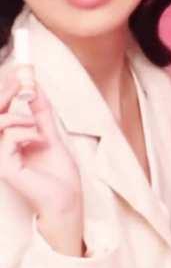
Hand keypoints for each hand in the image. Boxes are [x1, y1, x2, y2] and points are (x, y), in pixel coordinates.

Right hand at [0, 72, 83, 254]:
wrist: (66, 197)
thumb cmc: (58, 172)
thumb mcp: (50, 132)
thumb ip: (40, 111)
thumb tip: (34, 86)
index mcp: (8, 139)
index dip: (5, 88)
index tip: (20, 70)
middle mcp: (0, 147)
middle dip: (6, 92)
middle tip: (23, 81)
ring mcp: (0, 157)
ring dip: (21, 116)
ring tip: (38, 127)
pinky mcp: (4, 166)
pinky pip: (9, 137)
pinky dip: (27, 132)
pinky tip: (39, 140)